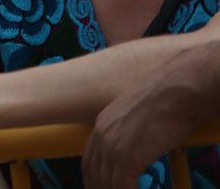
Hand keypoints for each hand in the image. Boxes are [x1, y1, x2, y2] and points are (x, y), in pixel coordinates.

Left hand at [83, 63, 205, 187]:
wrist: (178, 90)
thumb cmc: (168, 101)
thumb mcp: (138, 116)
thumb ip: (130, 133)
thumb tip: (137, 151)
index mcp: (102, 124)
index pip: (90, 161)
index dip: (95, 179)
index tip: (101, 187)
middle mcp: (101, 134)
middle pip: (93, 174)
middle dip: (100, 188)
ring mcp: (112, 145)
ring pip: (107, 183)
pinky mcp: (127, 156)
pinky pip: (122, 186)